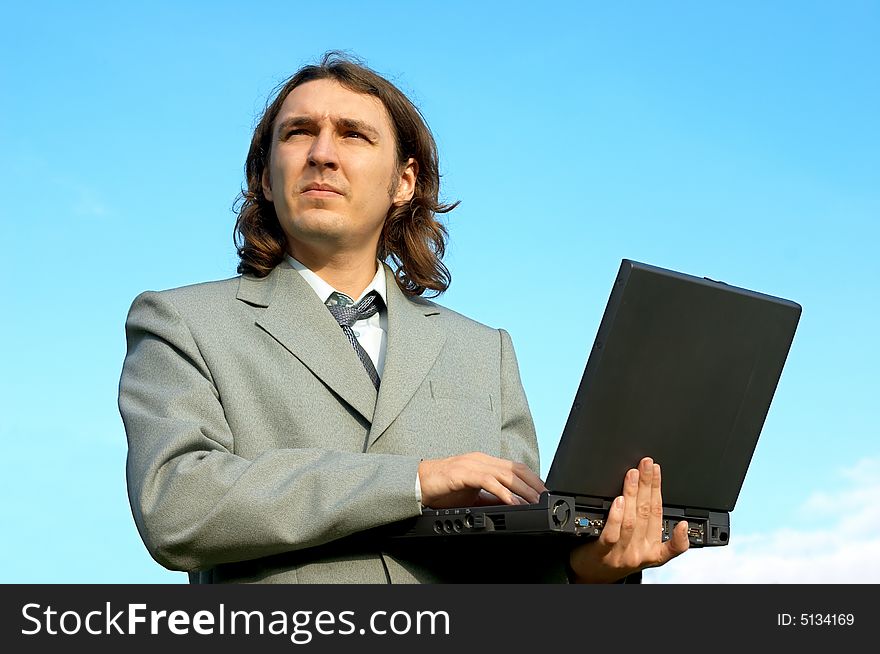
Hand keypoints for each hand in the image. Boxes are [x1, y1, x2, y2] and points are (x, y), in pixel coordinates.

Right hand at [418, 452, 546, 508]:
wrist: (417, 484)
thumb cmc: (442, 489)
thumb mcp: (472, 494)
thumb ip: (490, 497)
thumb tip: (510, 503)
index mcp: (484, 462)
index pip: (515, 467)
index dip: (532, 479)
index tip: (543, 492)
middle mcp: (480, 460)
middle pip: (515, 469)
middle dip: (533, 484)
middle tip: (545, 498)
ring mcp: (472, 464)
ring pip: (505, 474)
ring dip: (523, 489)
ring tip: (534, 502)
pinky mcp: (463, 473)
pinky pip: (489, 482)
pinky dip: (504, 493)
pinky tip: (513, 502)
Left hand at [568, 457, 688, 582]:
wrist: (589, 575)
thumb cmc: (613, 555)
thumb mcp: (637, 544)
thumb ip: (644, 521)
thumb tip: (646, 487)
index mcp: (652, 551)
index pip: (663, 524)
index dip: (670, 513)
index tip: (677, 506)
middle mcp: (640, 553)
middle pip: (648, 514)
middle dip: (649, 485)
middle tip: (648, 464)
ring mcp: (622, 553)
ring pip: (632, 520)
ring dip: (633, 493)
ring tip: (634, 474)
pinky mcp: (603, 553)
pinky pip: (612, 533)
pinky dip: (617, 516)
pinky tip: (619, 500)